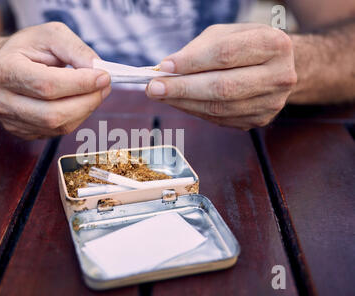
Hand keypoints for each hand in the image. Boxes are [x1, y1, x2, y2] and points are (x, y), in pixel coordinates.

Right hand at [0, 22, 110, 139]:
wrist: (6, 64)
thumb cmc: (28, 48)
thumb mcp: (51, 35)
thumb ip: (76, 50)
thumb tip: (98, 71)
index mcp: (4, 70)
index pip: (47, 85)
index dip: (80, 84)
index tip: (104, 76)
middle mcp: (2, 100)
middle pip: (53, 113)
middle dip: (87, 101)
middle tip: (105, 87)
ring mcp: (10, 120)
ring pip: (57, 126)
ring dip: (84, 111)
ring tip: (95, 93)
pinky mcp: (21, 132)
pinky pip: (56, 132)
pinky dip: (75, 118)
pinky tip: (78, 102)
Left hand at [146, 24, 296, 129]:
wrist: (282, 66)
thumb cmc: (248, 46)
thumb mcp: (228, 33)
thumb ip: (200, 48)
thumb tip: (168, 69)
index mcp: (274, 44)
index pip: (225, 55)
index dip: (192, 62)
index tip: (165, 66)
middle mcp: (279, 76)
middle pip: (223, 87)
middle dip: (183, 88)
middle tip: (154, 88)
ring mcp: (271, 102)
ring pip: (219, 108)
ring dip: (184, 103)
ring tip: (161, 95)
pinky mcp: (260, 120)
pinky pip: (220, 119)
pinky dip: (195, 111)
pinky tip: (179, 102)